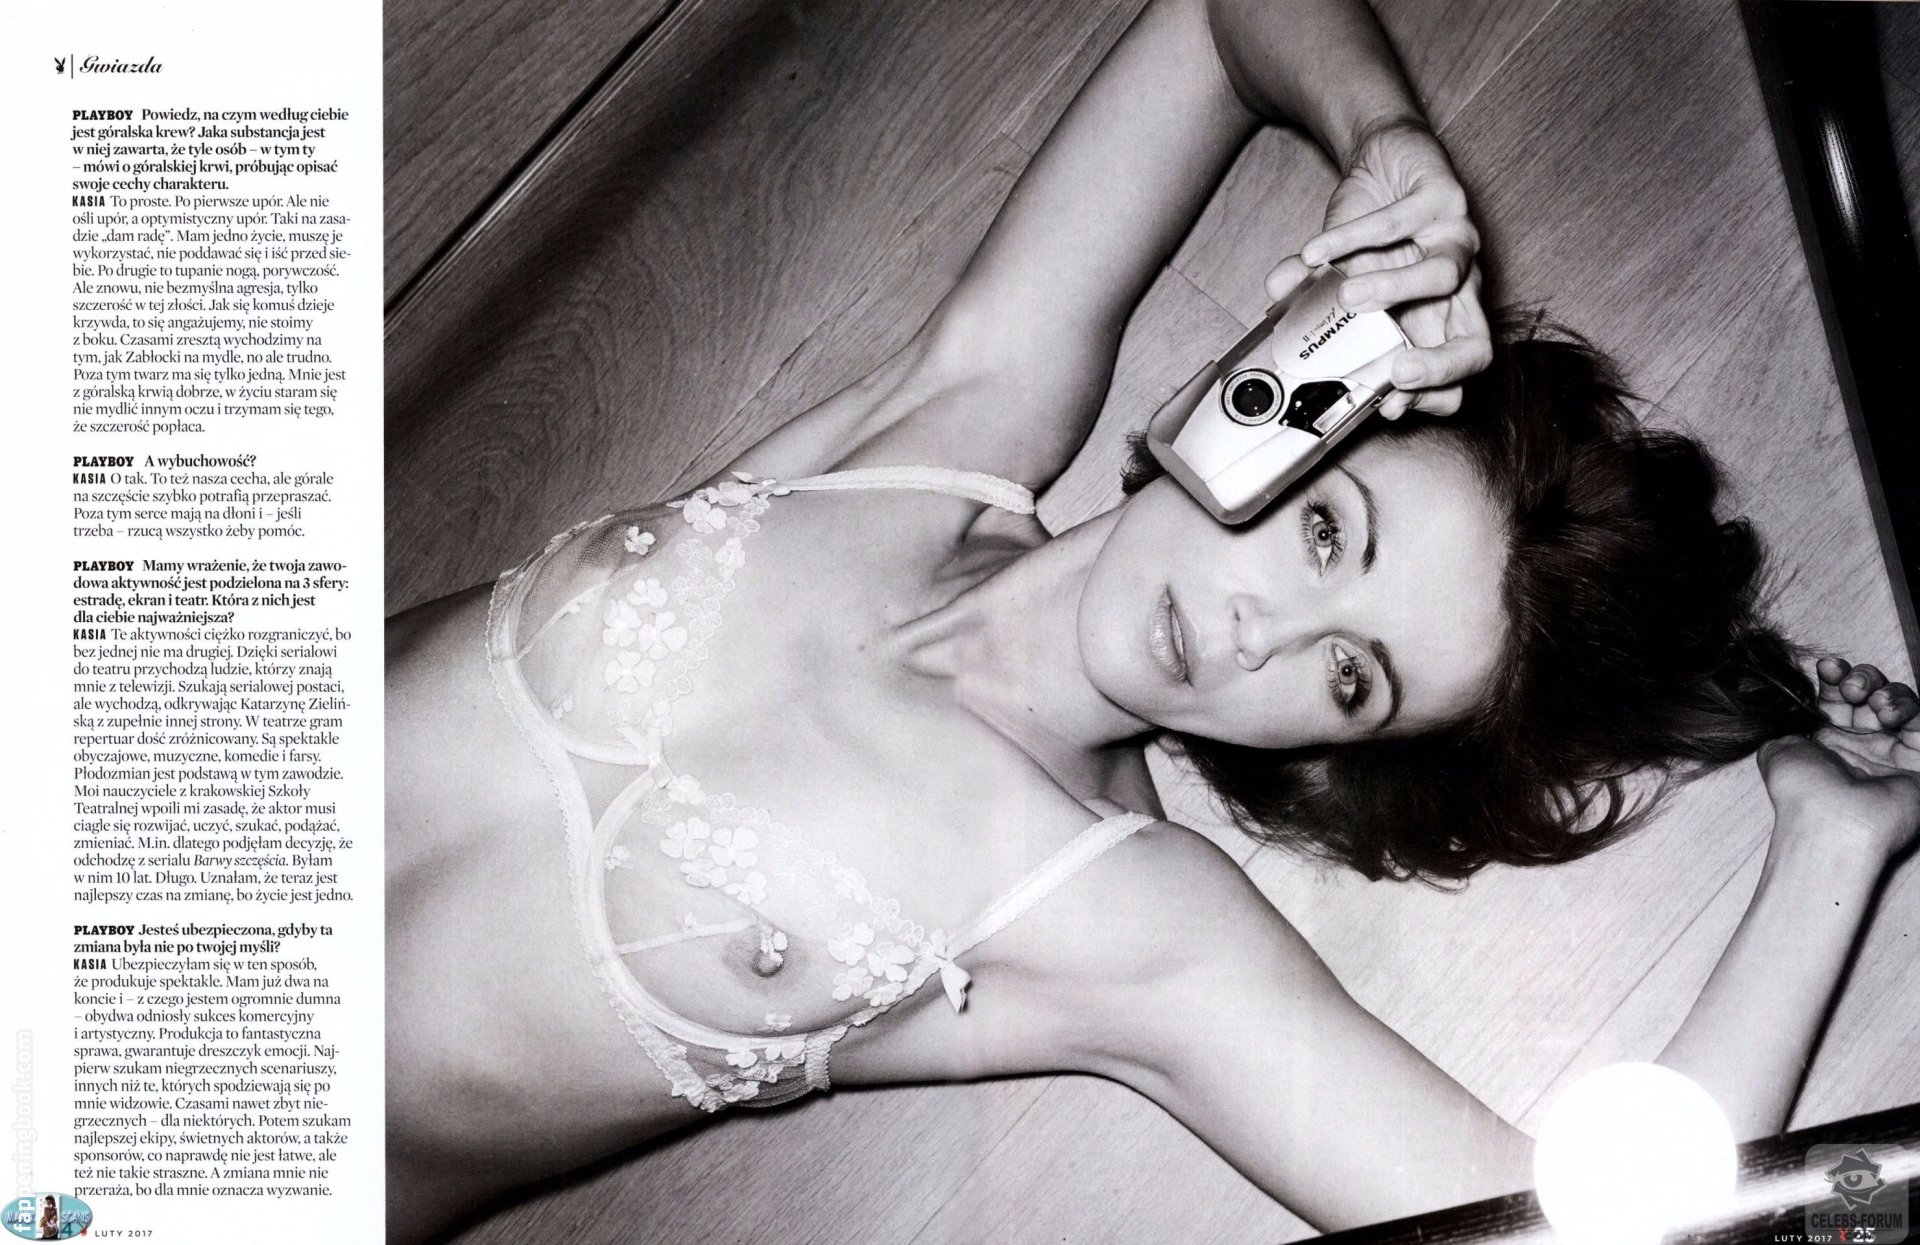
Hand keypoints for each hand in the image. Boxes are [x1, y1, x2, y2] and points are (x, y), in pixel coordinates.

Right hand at [1265, 118, 1489, 418]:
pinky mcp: (1444, 197)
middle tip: (1399, 373)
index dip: (1432, 396)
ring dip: (1393, 289)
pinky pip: (1398, 223)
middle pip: (1477, 346)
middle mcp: (1460, 291)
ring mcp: (1458, 242)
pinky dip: (1350, 238)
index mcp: (1439, 320)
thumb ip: (1313, 297)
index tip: (1388, 404)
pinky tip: (1314, 252)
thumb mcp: (1341, 274)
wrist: (1390, 157)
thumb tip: (1275, 302)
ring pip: (1443, 276)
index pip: (1457, 373)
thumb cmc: (1374, 229)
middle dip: (1441, 366)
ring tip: (1348, 296)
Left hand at [1758, 657, 1919, 865]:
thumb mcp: (1779, 748)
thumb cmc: (1801, 789)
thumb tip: (1790, 705)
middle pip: (1871, 693)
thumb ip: (1788, 722)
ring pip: (1900, 703)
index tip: (1827, 668)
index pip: (1837, 695)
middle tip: (1851, 689)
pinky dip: (1909, 709)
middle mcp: (1861, 744)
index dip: (1835, 676)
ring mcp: (1892, 752)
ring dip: (1886, 692)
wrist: (1832, 822)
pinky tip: (1887, 712)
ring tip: (1872, 703)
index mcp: (1826, 738)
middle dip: (1862, 679)